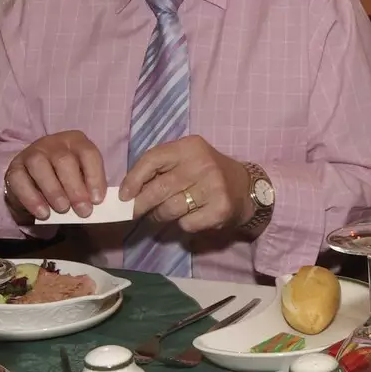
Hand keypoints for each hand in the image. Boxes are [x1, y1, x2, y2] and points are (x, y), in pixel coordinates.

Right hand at [4, 131, 106, 222]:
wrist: (36, 190)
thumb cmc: (66, 183)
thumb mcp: (82, 182)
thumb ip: (90, 190)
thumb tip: (95, 202)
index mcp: (76, 142)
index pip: (88, 153)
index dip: (95, 177)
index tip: (97, 200)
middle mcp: (53, 143)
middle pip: (64, 160)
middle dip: (75, 188)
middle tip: (83, 211)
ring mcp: (31, 153)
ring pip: (39, 165)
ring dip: (53, 190)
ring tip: (63, 209)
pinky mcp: (14, 168)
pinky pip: (19, 181)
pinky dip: (32, 199)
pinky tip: (43, 213)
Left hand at [119, 136, 252, 234]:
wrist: (245, 188)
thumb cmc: (207, 173)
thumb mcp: (186, 160)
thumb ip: (160, 169)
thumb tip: (128, 192)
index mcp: (190, 147)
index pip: (153, 159)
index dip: (134, 179)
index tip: (124, 196)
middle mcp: (202, 164)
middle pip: (159, 188)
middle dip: (141, 204)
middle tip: (134, 212)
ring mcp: (213, 187)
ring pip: (170, 209)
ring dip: (160, 216)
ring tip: (162, 214)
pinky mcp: (220, 209)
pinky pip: (186, 223)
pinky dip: (182, 224)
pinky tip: (189, 217)